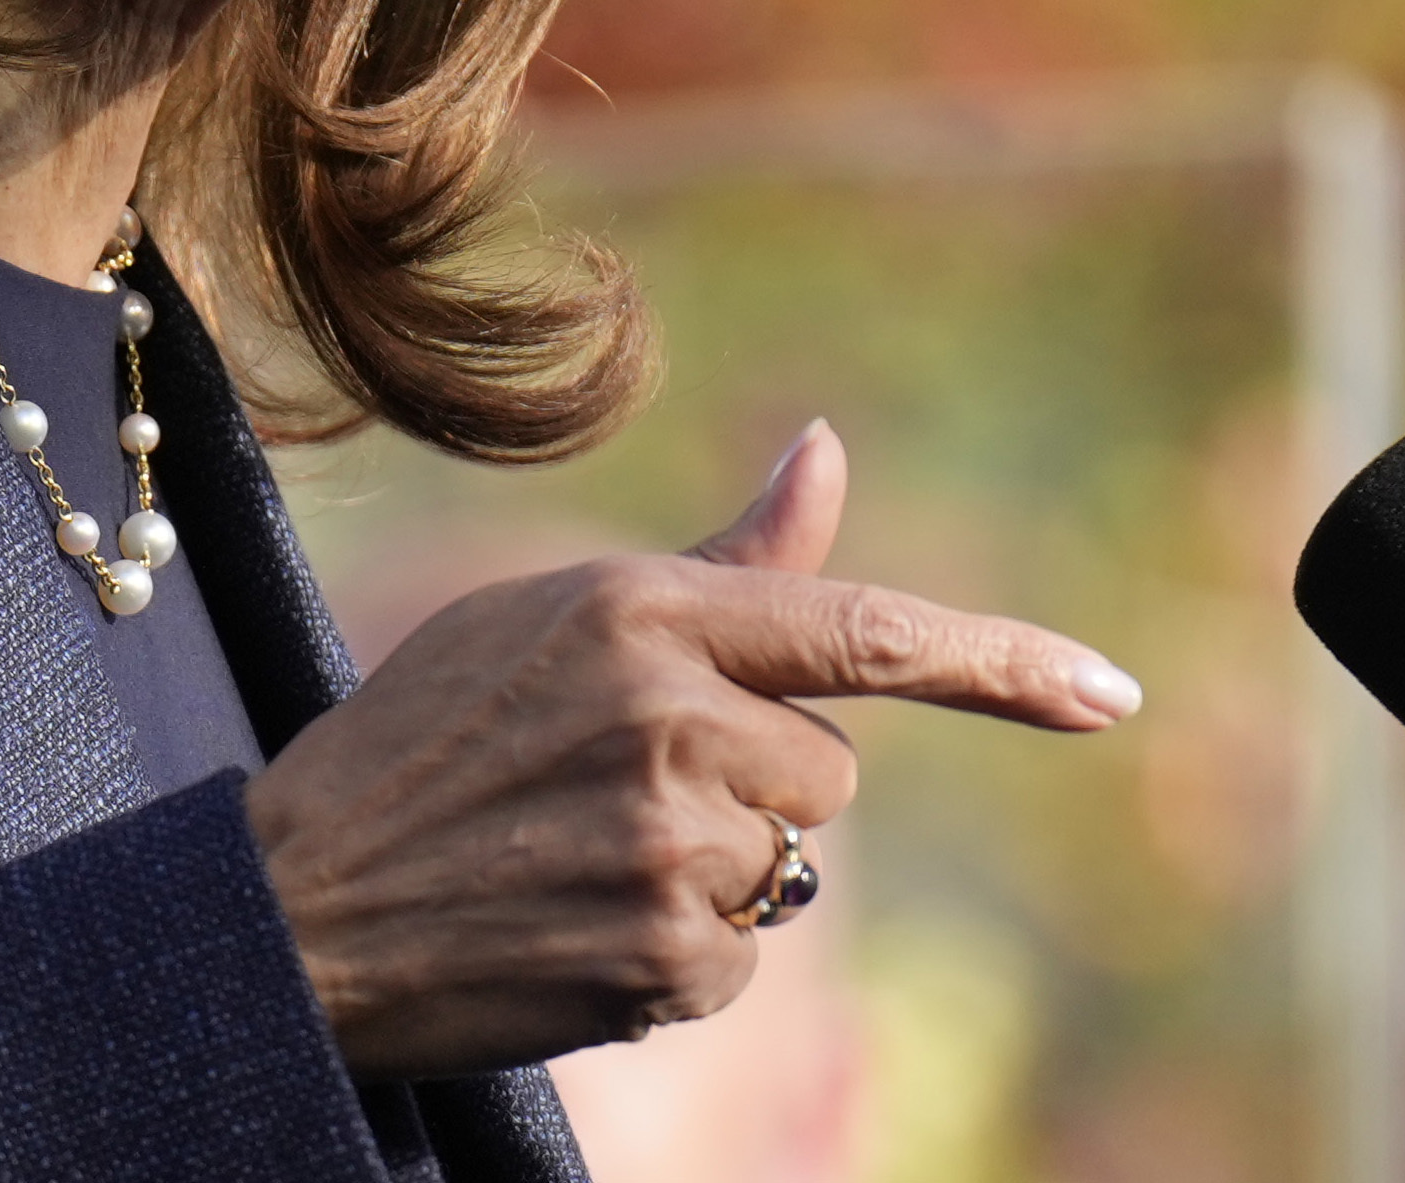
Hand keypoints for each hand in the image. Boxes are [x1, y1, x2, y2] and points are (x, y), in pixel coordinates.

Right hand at [243, 420, 1140, 1078]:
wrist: (296, 900)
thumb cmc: (430, 736)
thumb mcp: (560, 616)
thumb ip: (725, 562)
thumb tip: (828, 445)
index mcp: (647, 611)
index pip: (869, 631)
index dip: (1005, 663)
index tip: (1108, 695)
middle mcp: (670, 717)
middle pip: (828, 768)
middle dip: (749, 782)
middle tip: (607, 787)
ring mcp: (671, 844)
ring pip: (788, 866)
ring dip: (711, 871)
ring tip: (576, 854)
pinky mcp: (665, 959)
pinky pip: (744, 959)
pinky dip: (678, 956)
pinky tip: (574, 921)